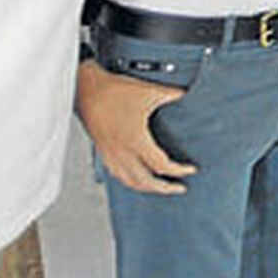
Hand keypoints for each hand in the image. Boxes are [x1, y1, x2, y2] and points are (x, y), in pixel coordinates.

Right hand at [75, 60, 197, 194]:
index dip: (179, 170)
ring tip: (159, 187)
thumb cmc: (113, 91)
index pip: (162, 165)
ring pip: (129, 181)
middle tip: (178, 188)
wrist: (86, 88)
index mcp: (136, 140)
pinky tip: (133, 177)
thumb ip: (171, 94)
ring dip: (146, 187)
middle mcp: (123, 152)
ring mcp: (111, 153)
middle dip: (164, 188)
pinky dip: (129, 180)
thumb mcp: (149, 91)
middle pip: (146, 181)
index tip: (191, 170)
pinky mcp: (102, 150)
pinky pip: (117, 173)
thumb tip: (185, 93)